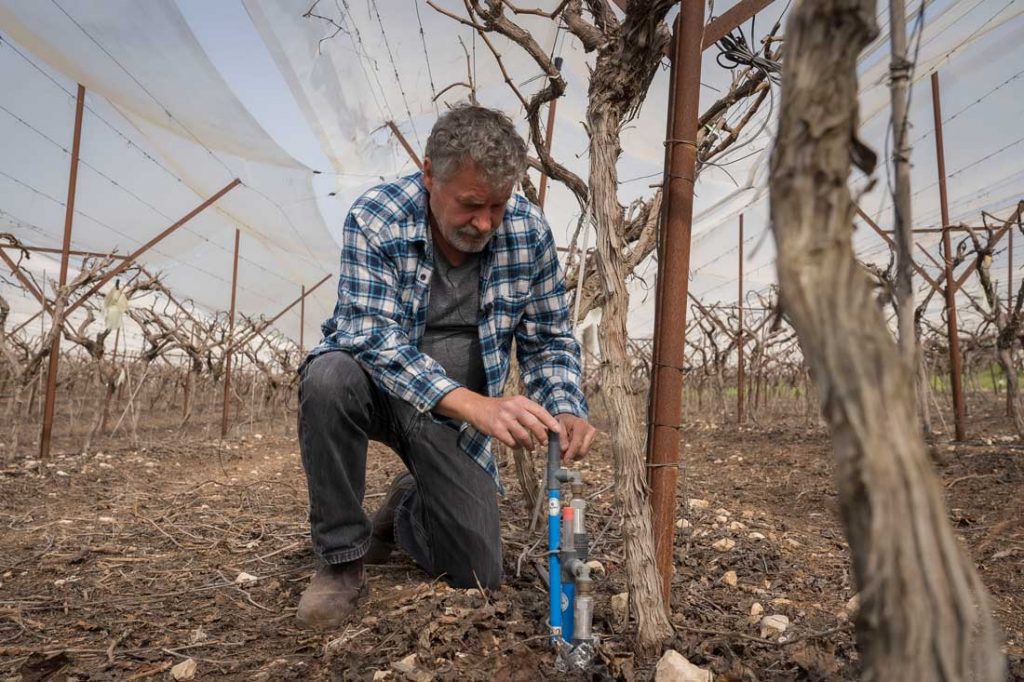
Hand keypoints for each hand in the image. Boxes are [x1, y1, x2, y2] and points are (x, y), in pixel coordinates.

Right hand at [436, 389, 560, 449]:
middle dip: (542, 436)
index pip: (540, 411)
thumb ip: (529, 413)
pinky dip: (516, 446)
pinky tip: (517, 446)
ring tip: (531, 448)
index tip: (557, 431)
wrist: (477, 407)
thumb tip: (547, 427)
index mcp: (521, 401)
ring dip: (529, 444)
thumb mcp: (515, 404)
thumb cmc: (500, 407)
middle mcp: (513, 408)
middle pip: (533, 424)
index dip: (550, 422)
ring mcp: (504, 419)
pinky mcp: (496, 429)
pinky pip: (511, 442)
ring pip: (523, 435)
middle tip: (545, 443)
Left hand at [555, 414, 596, 460]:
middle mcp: (590, 431)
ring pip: (583, 453)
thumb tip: (564, 449)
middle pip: (582, 450)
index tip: (565, 461)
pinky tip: (570, 449)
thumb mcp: (558, 426)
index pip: (577, 443)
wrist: (570, 419)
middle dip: (572, 455)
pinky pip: (584, 453)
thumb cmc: (562, 422)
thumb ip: (561, 436)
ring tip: (564, 451)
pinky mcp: (592, 443)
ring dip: (573, 455)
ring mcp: (593, 437)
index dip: (571, 453)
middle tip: (561, 455)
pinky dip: (576, 454)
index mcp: (581, 425)